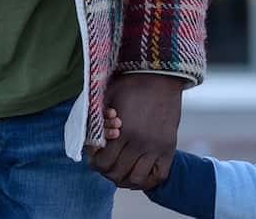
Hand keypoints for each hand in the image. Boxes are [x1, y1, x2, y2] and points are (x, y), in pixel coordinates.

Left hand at [89, 72, 182, 189]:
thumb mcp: (108, 97)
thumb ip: (96, 118)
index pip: (103, 162)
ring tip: (120, 172)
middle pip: (118, 173)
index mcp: (123, 130)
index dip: (95, 163)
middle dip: (107, 172)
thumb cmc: (130, 84)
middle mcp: (140, 143)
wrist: (161, 76)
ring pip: (137, 179)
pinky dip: (147, 180)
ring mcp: (156, 148)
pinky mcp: (169, 149)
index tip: (94, 159)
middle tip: (105, 165)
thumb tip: (86, 139)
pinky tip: (137, 173)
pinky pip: (158, 176)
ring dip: (125, 179)